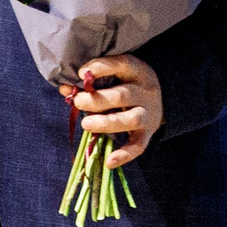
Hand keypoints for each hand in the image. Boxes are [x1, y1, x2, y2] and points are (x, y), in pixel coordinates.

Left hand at [62, 53, 162, 167]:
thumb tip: (64, 90)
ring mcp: (148, 114)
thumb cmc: (127, 84)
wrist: (161, 100)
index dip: (101, 68)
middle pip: (122, 96)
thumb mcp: (114, 76)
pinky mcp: (148, 133)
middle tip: (78, 102)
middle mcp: (145, 92)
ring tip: (86, 124)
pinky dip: (124, 155)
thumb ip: (90, 82)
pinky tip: (108, 162)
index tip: (81, 73)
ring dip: (106, 123)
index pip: (120, 65)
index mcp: (136, 71)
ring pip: (131, 119)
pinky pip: (138, 146)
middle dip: (97, 100)